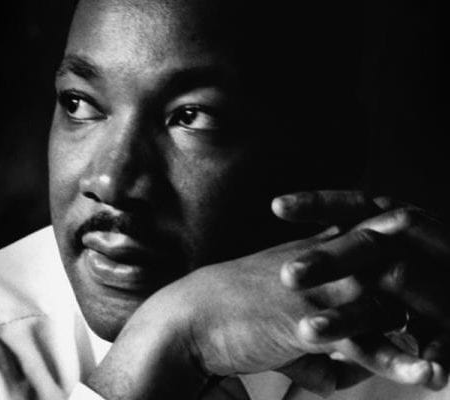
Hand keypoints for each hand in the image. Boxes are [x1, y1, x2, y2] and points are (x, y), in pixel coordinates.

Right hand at [88, 203, 435, 398]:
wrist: (189, 318)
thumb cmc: (229, 310)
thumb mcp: (273, 313)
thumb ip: (318, 345)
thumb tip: (348, 377)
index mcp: (306, 254)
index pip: (355, 233)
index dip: (388, 230)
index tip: (417, 227)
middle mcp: (314, 266)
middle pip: (381, 257)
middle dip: (419, 265)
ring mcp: (311, 293)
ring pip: (382, 302)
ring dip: (425, 322)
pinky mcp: (303, 327)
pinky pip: (361, 346)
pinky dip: (397, 362)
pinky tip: (428, 374)